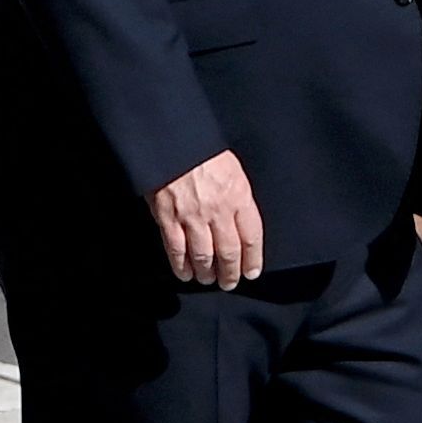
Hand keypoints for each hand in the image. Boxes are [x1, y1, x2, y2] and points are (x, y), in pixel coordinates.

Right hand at [150, 149, 264, 288]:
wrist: (171, 140)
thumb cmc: (202, 150)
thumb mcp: (232, 170)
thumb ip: (238, 197)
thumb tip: (241, 223)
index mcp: (238, 196)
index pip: (251, 237)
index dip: (252, 259)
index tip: (251, 272)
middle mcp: (218, 211)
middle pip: (229, 252)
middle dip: (230, 273)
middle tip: (229, 282)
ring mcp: (192, 217)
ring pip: (203, 256)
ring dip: (207, 273)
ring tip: (207, 279)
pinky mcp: (168, 219)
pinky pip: (177, 251)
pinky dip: (181, 266)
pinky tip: (185, 273)